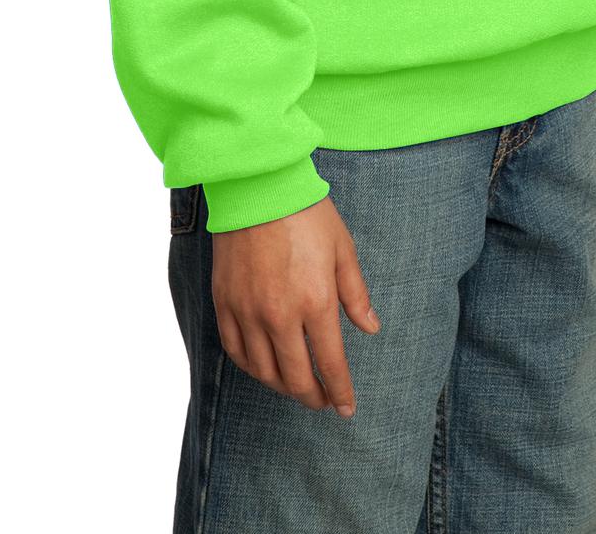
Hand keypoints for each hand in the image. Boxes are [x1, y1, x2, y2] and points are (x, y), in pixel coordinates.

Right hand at [210, 195, 380, 414]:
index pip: (330, 364)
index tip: (347, 409)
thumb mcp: (342, 249)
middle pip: (295, 377)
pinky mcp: (224, 302)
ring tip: (296, 385)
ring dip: (282, 386)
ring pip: (263, 371)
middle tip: (323, 401)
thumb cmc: (306, 213)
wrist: (258, 186)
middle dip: (312, 396)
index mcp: (316, 301)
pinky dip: (251, 367)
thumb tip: (371, 329)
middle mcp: (280, 315)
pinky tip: (263, 367)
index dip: (340, 392)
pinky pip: (235, 350)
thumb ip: (355, 294)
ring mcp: (248, 311)